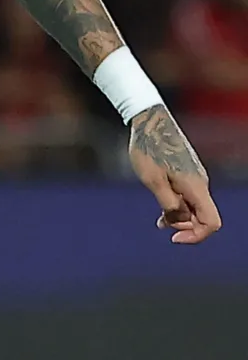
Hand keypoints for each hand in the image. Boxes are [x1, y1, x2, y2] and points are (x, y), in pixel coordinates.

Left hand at [128, 105, 221, 244]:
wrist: (150, 121)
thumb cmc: (148, 149)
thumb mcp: (153, 180)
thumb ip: (168, 203)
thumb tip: (178, 220)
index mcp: (195, 187)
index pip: (211, 222)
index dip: (196, 235)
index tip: (173, 237)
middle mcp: (201, 183)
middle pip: (204, 217)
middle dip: (185, 226)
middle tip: (161, 225)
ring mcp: (195, 177)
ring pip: (195, 207)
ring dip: (179, 217)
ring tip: (159, 221)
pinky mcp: (187, 172)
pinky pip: (188, 197)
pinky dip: (177, 205)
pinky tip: (162, 207)